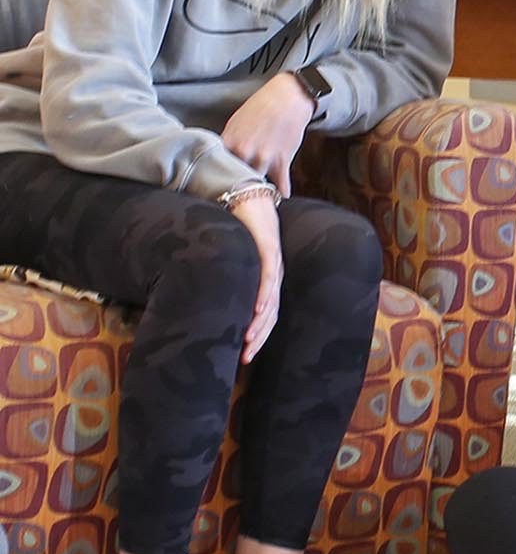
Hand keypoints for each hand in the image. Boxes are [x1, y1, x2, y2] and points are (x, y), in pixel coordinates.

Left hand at [221, 72, 313, 196]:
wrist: (288, 97)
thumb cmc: (261, 107)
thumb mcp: (236, 123)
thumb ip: (227, 144)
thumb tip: (221, 159)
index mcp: (229, 142)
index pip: (215, 169)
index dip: (215, 180)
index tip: (215, 188)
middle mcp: (244, 153)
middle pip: (235, 181)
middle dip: (235, 189)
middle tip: (235, 197)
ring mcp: (264, 158)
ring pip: (256, 185)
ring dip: (257, 191)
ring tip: (256, 198)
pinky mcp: (282, 160)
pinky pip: (281, 184)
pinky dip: (281, 192)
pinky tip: (280, 196)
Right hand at [227, 188, 282, 362]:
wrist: (244, 194)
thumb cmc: (236, 228)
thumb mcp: (232, 259)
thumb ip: (225, 278)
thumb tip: (202, 301)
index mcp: (268, 277)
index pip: (267, 314)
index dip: (259, 336)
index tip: (245, 356)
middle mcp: (275, 272)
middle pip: (272, 313)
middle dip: (260, 337)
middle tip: (246, 358)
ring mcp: (274, 260)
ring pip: (272, 298)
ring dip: (261, 322)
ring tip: (248, 341)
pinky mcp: (269, 246)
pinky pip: (269, 273)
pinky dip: (264, 292)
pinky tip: (258, 309)